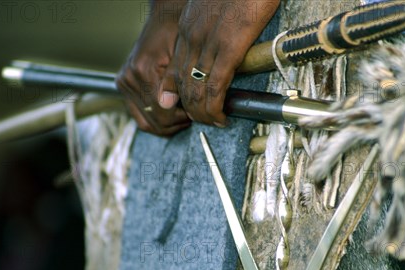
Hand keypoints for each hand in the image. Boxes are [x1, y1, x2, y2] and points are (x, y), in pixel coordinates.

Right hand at [116, 0, 190, 135]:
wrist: (163, 16)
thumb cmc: (177, 31)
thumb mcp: (185, 56)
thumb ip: (181, 85)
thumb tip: (186, 112)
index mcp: (143, 71)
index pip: (163, 113)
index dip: (182, 119)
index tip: (196, 115)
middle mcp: (129, 78)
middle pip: (155, 121)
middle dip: (176, 123)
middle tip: (193, 116)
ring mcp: (124, 83)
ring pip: (146, 122)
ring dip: (166, 124)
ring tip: (183, 116)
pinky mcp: (124, 86)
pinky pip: (139, 114)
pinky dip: (156, 118)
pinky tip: (171, 113)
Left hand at [159, 0, 279, 126]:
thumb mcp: (214, 8)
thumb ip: (208, 29)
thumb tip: (218, 48)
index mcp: (188, 27)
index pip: (175, 69)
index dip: (180, 94)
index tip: (190, 106)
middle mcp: (192, 37)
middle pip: (182, 84)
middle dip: (190, 109)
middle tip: (203, 121)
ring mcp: (209, 43)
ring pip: (195, 89)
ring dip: (203, 113)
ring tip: (213, 123)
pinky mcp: (229, 46)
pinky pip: (215, 85)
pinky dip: (216, 107)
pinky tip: (221, 116)